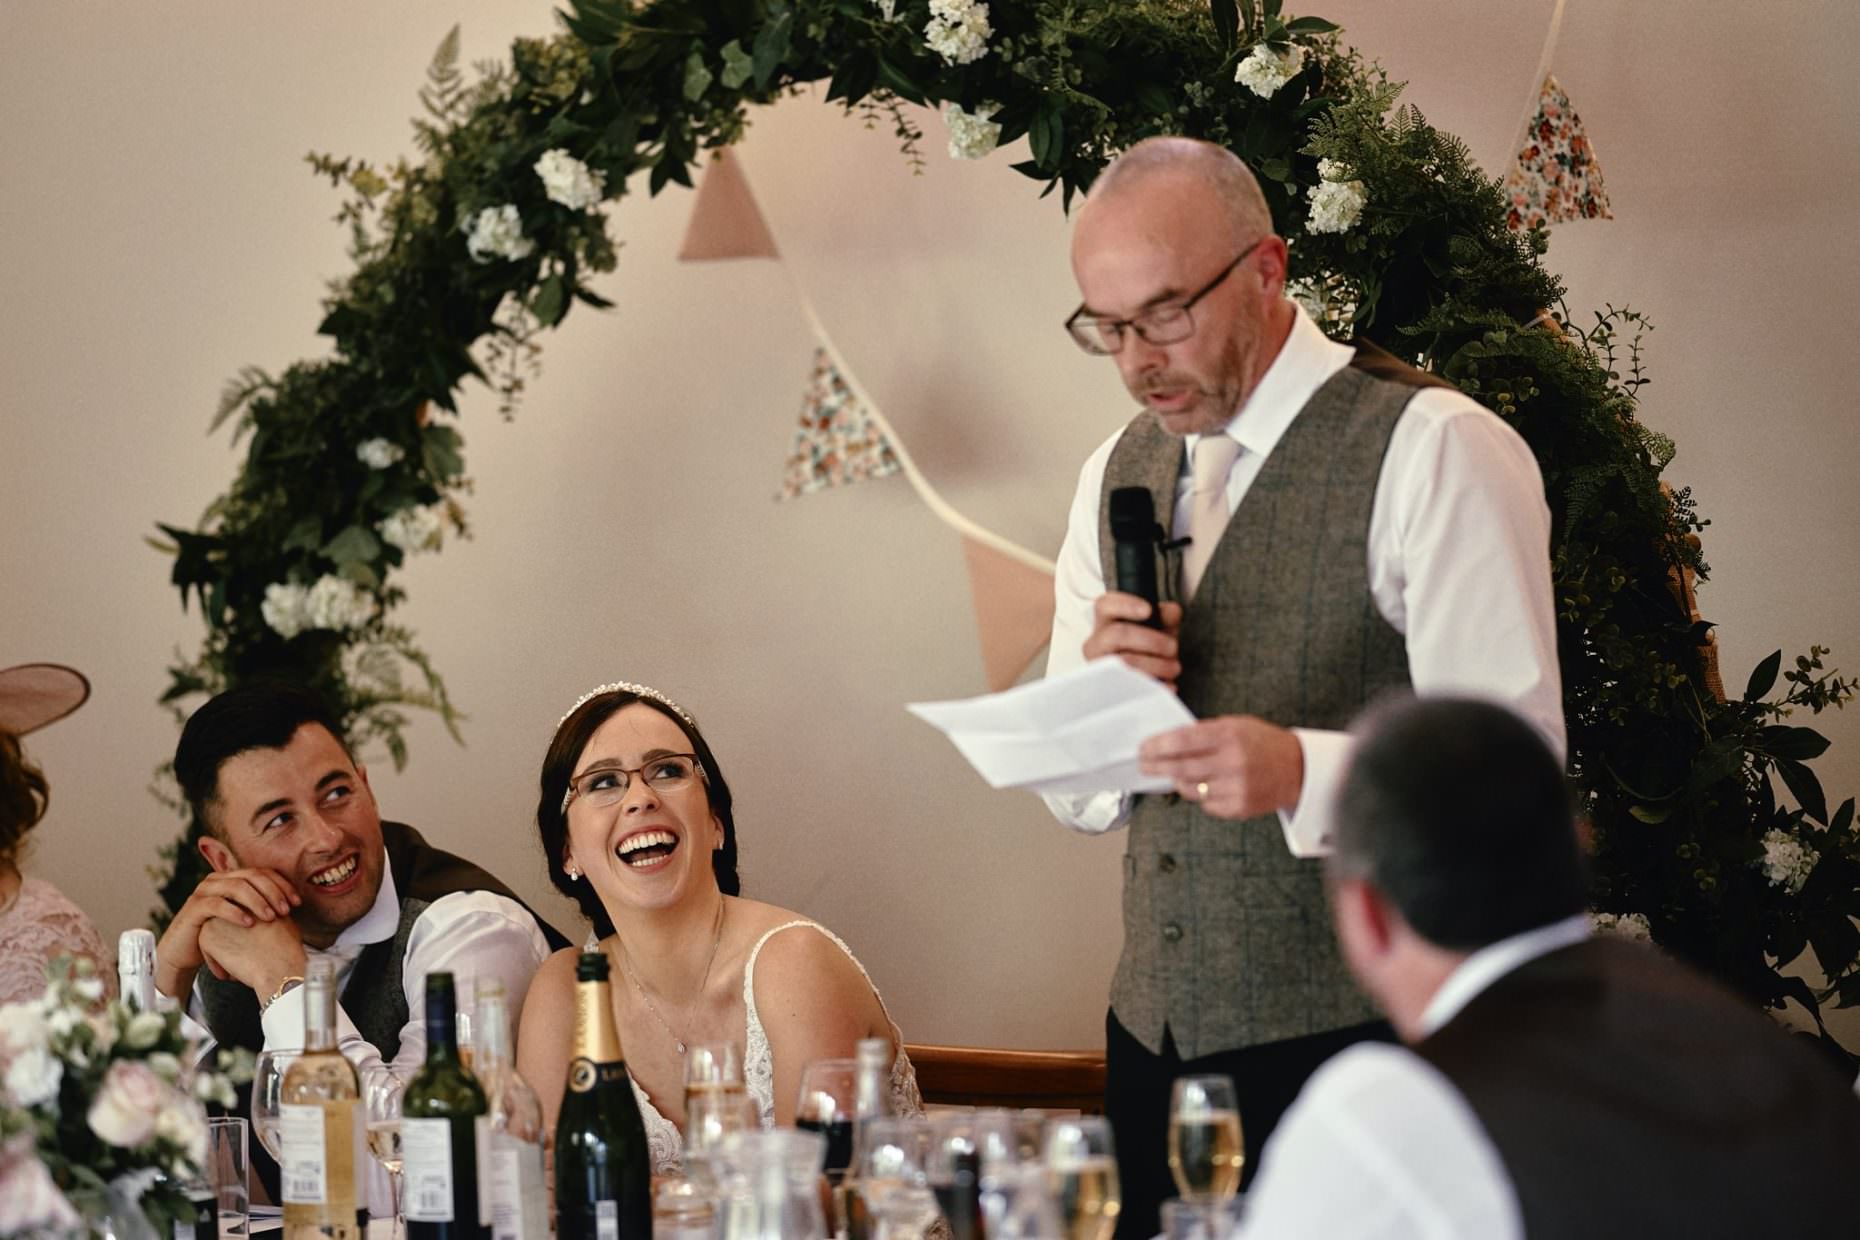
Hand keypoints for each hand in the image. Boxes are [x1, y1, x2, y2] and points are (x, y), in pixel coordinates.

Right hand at [155, 867, 299, 999]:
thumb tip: (295, 908)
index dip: (282, 885)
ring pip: (236, 887)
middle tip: (286, 910)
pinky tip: (249, 924)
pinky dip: (235, 912)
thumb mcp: (244, 918)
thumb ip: (263, 908)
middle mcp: (219, 880)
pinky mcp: (194, 908)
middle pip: (252, 876)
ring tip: (271, 917)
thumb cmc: (221, 935)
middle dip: (273, 892)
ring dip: (257, 901)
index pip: (263, 873)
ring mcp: (205, 891)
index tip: (297, 903)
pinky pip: (216, 904)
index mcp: (233, 878)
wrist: (186, 952)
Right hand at [1082, 592, 1184, 686]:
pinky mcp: (1108, 688)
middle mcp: (1096, 643)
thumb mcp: (1159, 628)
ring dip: (1157, 665)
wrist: (1141, 679)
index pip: (1105, 605)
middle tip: (1172, 647)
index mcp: (1105, 621)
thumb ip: (1165, 617)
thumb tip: (1171, 612)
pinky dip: (1154, 684)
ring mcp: (1100, 666)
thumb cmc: (1145, 648)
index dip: (1126, 605)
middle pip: (1117, 634)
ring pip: (1125, 661)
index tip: (1148, 610)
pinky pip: (1130, 687)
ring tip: (1173, 667)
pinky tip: (1167, 683)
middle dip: (1151, 640)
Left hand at [1139, 715, 1304, 819]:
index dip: (1158, 745)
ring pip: (1190, 789)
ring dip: (1178, 781)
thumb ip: (1206, 732)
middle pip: (1180, 767)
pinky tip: (1208, 786)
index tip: (1144, 747)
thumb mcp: (1236, 725)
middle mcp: (1232, 761)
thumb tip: (1169, 740)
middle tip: (1142, 764)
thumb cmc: (1263, 743)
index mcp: (1230, 735)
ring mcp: (1236, 787)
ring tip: (1176, 774)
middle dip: (1155, 766)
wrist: (1298, 769)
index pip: (1183, 740)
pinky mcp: (1239, 807)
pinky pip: (1206, 804)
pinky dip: (1201, 796)